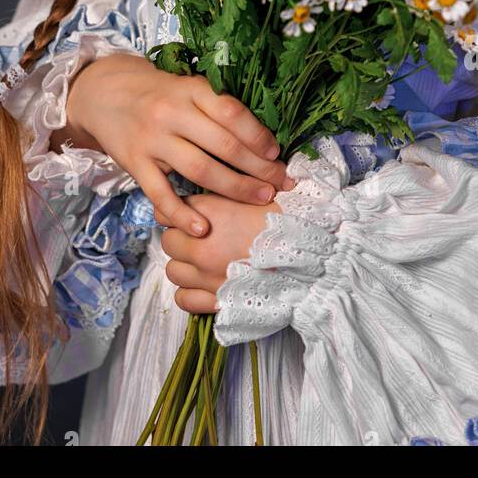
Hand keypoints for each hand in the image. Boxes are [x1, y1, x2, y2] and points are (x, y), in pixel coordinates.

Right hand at [62, 52, 292, 236]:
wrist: (106, 94)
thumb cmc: (160, 95)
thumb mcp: (188, 89)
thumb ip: (217, 107)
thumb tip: (263, 138)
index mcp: (190, 90)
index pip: (231, 112)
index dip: (258, 135)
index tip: (276, 154)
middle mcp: (172, 112)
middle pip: (222, 145)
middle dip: (257, 168)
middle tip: (279, 183)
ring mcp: (152, 139)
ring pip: (199, 169)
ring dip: (234, 188)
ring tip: (259, 200)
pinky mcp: (134, 163)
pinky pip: (161, 194)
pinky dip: (183, 213)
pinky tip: (203, 228)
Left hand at [158, 178, 295, 314]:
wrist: (309, 256)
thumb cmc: (288, 221)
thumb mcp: (259, 192)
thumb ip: (231, 188)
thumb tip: (221, 178)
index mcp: (210, 214)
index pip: (169, 209)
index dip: (179, 211)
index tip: (189, 214)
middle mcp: (202, 244)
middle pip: (168, 241)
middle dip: (181, 238)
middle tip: (199, 238)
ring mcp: (206, 275)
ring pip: (174, 270)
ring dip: (185, 265)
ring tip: (202, 262)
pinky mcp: (216, 300)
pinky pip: (184, 298)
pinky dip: (190, 292)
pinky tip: (203, 285)